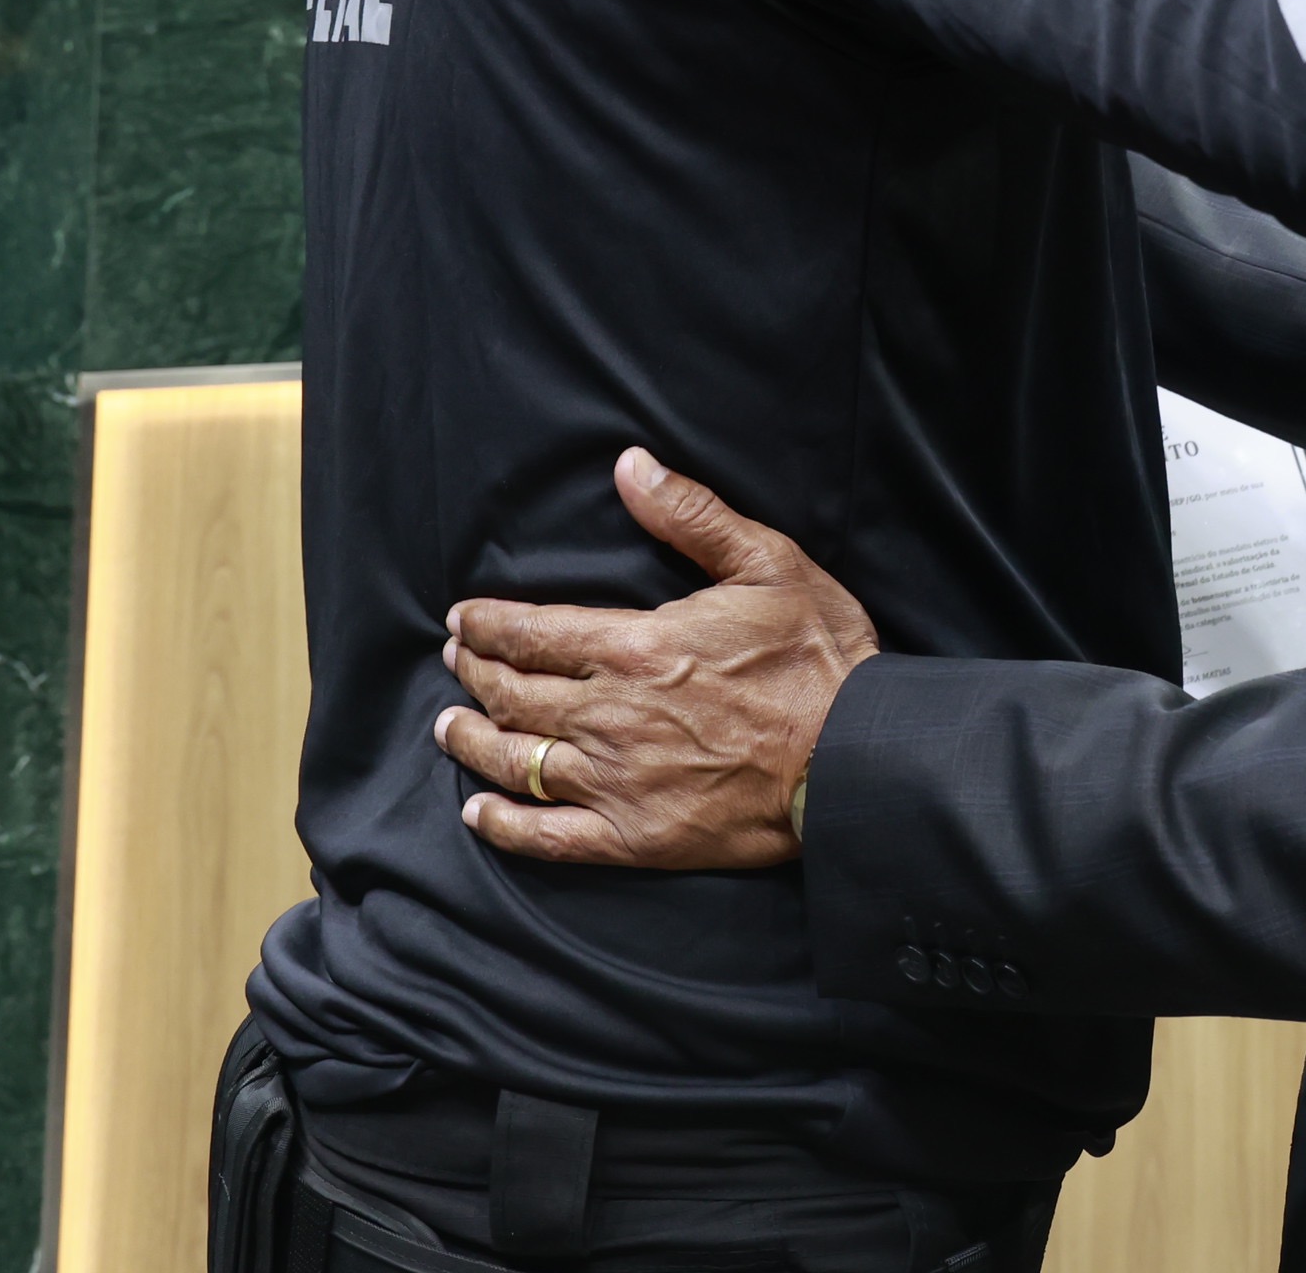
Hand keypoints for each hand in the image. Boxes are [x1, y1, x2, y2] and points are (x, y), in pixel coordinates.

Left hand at [435, 447, 877, 868]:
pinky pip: (548, 836)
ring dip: (473, 742)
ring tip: (450, 726)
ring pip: (517, 761)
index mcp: (636, 647)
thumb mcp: (770, 565)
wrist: (855, 761)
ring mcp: (617, 783)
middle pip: (514, 694)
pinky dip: (505, 825)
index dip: (486, 625)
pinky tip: (481, 813)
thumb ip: (693, 516)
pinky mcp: (635, 838)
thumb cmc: (820, 660)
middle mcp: (610, 716)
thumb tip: (631, 467)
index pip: (532, 633)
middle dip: (474, 672)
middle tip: (455, 660)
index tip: (461, 619)